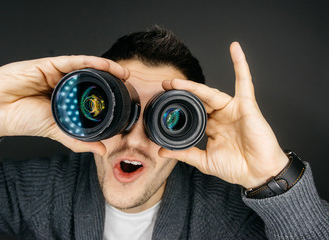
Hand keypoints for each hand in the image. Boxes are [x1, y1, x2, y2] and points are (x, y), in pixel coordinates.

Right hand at [0, 56, 128, 154]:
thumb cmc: (21, 119)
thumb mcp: (57, 131)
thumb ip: (78, 139)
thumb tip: (102, 150)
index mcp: (66, 98)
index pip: (91, 93)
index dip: (109, 93)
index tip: (125, 97)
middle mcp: (64, 83)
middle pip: (92, 78)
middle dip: (112, 79)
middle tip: (129, 83)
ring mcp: (57, 73)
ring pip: (86, 67)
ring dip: (107, 68)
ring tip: (123, 73)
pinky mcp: (48, 64)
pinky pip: (74, 61)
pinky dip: (91, 62)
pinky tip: (106, 66)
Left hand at [160, 42, 288, 188]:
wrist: (258, 174)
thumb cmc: (236, 167)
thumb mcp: (204, 160)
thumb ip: (184, 153)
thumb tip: (162, 151)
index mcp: (212, 126)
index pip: (193, 111)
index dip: (180, 105)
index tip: (164, 100)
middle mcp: (221, 115)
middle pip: (199, 99)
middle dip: (182, 91)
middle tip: (165, 85)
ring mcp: (233, 109)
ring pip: (212, 92)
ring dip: (194, 86)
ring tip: (177, 82)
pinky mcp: (247, 105)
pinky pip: (244, 82)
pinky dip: (241, 64)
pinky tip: (235, 49)